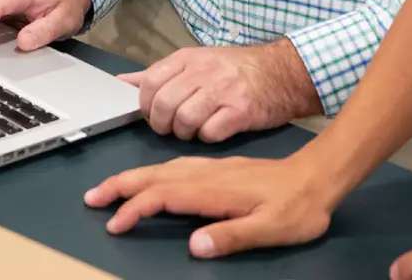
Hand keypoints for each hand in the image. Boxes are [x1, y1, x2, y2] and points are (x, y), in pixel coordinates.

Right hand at [84, 154, 335, 258]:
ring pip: (163, 169)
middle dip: (121, 185)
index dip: (135, 209)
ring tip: (111, 188)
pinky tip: (153, 178)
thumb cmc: (298, 207)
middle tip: (91, 197)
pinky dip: (154, 172)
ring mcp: (213, 168)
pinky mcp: (220, 168)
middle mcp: (208, 174)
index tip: (114, 225)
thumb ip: (232, 236)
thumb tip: (194, 246)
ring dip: (133, 177)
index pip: (163, 196)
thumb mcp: (270, 228)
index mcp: (214, 189)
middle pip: (155, 176)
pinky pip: (176, 166)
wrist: (320, 175)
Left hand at [126, 40, 320, 141]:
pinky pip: (210, 133)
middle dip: (161, 124)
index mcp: (187, 58)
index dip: (145, 105)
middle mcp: (203, 71)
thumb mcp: (195, 62)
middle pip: (164, 105)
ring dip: (184, 133)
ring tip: (193, 130)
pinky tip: (214, 130)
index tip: (153, 113)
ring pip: (184, 120)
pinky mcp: (240, 111)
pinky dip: (207, 137)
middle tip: (171, 127)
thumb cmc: (235, 69)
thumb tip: (122, 83)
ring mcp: (223, 90)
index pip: (150, 82)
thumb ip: (158, 74)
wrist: (283, 72)